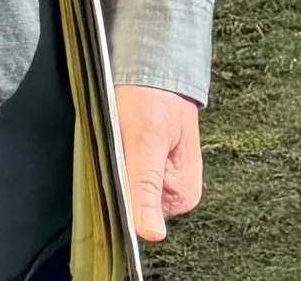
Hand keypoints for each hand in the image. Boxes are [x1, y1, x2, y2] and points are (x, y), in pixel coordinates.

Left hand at [114, 84, 203, 243]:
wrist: (155, 65)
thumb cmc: (153, 98)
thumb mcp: (146, 143)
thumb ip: (146, 189)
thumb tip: (152, 234)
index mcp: (183, 196)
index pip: (137, 214)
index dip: (120, 190)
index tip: (117, 161)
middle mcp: (177, 192)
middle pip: (132, 199)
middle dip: (119, 174)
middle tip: (122, 143)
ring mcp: (165, 178)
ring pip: (127, 183)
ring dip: (118, 162)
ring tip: (124, 135)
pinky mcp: (153, 164)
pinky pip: (128, 170)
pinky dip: (119, 156)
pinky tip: (123, 137)